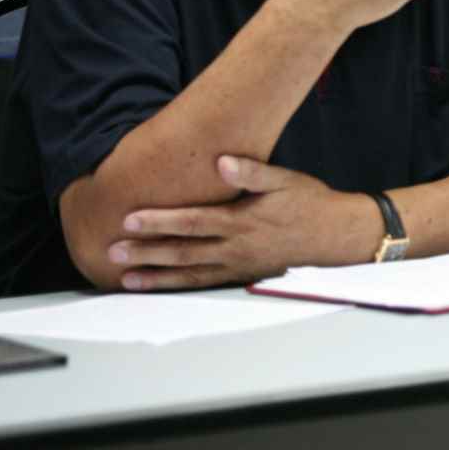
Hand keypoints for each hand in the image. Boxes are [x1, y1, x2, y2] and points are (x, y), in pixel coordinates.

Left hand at [109, 156, 379, 290]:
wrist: (336, 236)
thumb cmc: (309, 203)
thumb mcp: (285, 180)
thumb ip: (252, 172)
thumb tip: (223, 162)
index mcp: (242, 222)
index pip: (193, 222)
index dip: (160, 221)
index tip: (130, 220)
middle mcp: (235, 248)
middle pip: (183, 251)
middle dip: (146, 252)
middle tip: (112, 252)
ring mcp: (238, 265)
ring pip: (190, 273)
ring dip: (157, 276)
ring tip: (126, 279)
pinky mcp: (242, 275)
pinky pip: (204, 283)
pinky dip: (179, 286)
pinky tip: (160, 286)